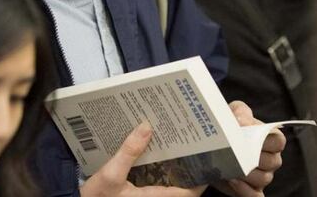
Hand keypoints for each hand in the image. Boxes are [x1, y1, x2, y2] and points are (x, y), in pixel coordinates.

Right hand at [80, 122, 206, 196]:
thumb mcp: (110, 175)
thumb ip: (129, 151)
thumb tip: (147, 127)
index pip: (188, 192)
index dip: (199, 176)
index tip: (205, 155)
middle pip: (179, 184)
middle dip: (185, 164)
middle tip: (188, 140)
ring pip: (166, 181)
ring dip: (170, 164)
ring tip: (172, 140)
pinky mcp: (136, 194)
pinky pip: (153, 179)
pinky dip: (155, 165)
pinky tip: (150, 149)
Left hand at [211, 101, 285, 196]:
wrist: (213, 142)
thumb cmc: (229, 124)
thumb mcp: (234, 112)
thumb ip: (241, 112)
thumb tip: (242, 122)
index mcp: (269, 138)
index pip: (278, 141)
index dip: (267, 140)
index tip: (251, 136)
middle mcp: (270, 158)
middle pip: (273, 162)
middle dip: (255, 157)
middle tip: (238, 152)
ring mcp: (262, 175)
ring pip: (264, 178)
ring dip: (247, 173)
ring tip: (231, 165)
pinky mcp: (251, 189)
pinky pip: (255, 196)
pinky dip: (245, 191)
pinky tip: (232, 180)